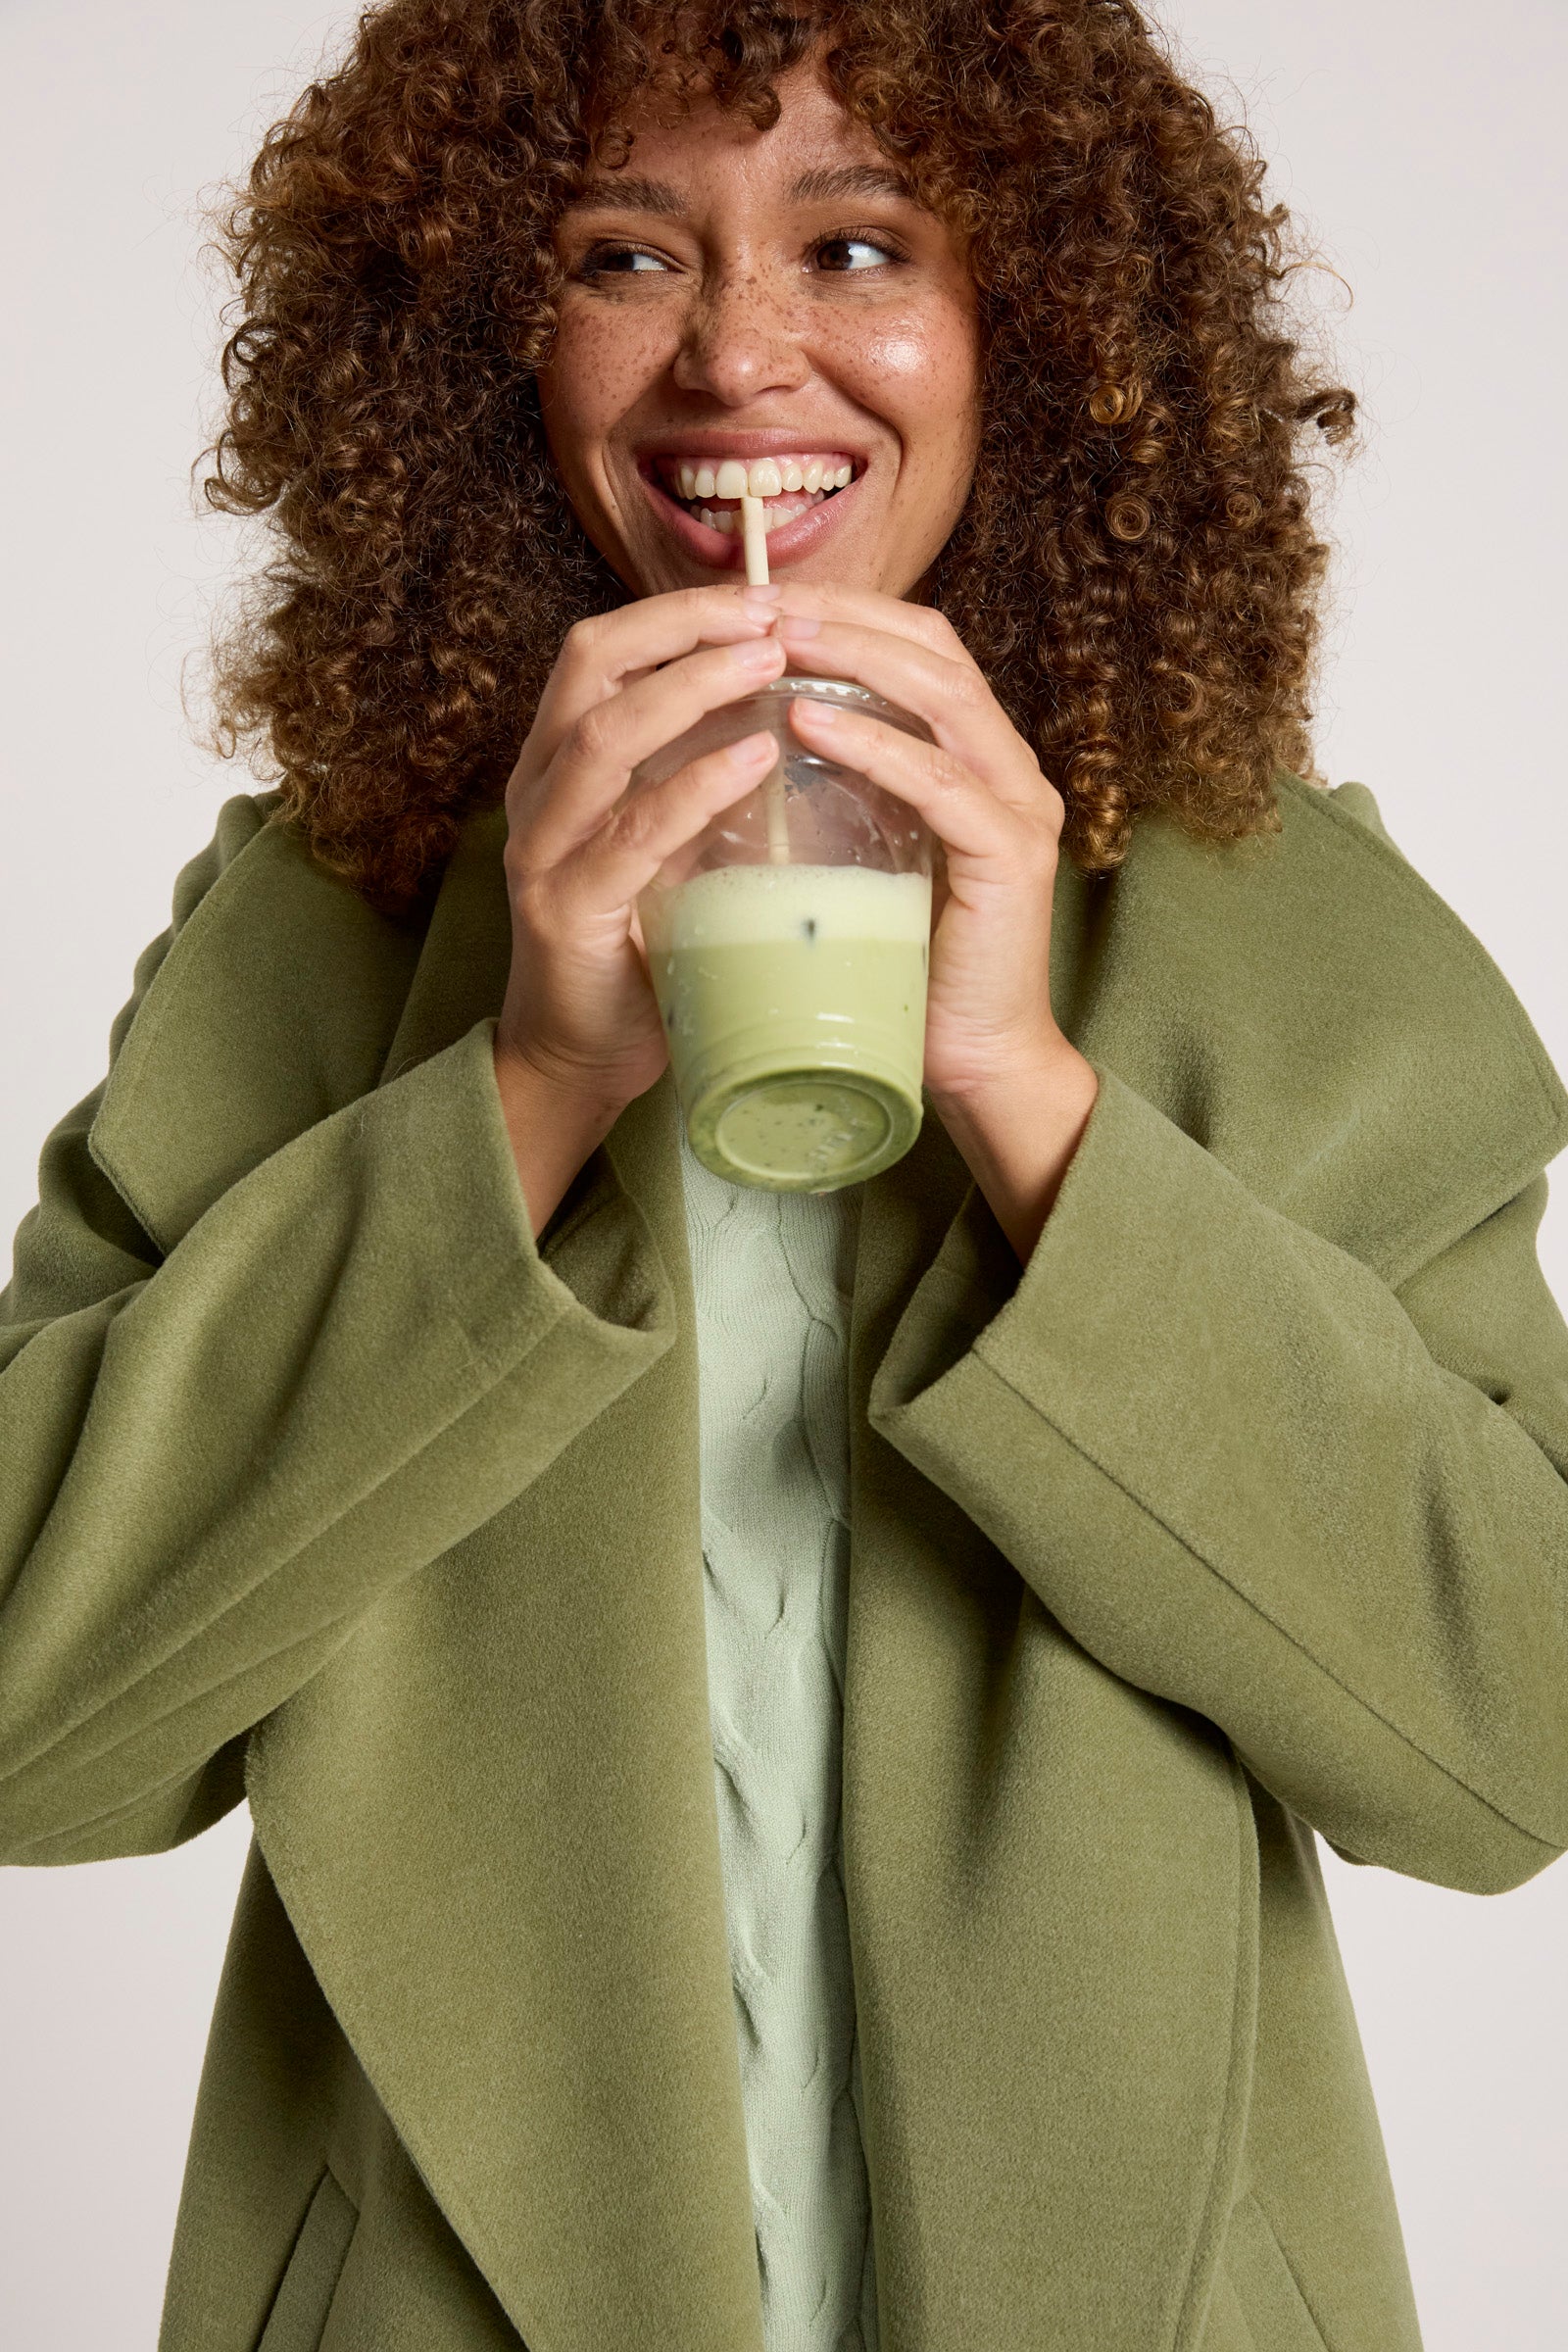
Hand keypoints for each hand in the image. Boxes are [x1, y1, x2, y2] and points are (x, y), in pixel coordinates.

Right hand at [494, 584, 787, 1114]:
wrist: (580, 1060)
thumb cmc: (639, 948)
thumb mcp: (668, 845)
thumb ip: (700, 781)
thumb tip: (791, 711)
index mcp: (558, 765)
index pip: (603, 650)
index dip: (676, 613)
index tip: (760, 597)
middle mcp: (537, 792)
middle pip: (591, 665)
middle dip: (682, 626)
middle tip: (772, 612)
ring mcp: (543, 850)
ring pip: (603, 736)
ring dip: (691, 687)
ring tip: (770, 660)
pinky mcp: (568, 911)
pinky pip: (632, 832)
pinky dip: (695, 784)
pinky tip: (757, 755)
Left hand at [767, 584, 1070, 1106]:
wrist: (972, 1065)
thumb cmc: (905, 969)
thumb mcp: (865, 857)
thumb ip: (841, 793)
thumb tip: (753, 737)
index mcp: (981, 760)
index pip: (922, 649)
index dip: (849, 612)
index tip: (761, 601)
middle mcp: (1012, 768)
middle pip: (936, 650)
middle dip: (845, 616)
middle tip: (759, 603)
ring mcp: (1021, 807)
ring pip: (942, 696)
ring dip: (854, 658)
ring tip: (775, 641)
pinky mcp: (1011, 856)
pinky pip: (939, 779)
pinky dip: (871, 741)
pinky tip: (804, 718)